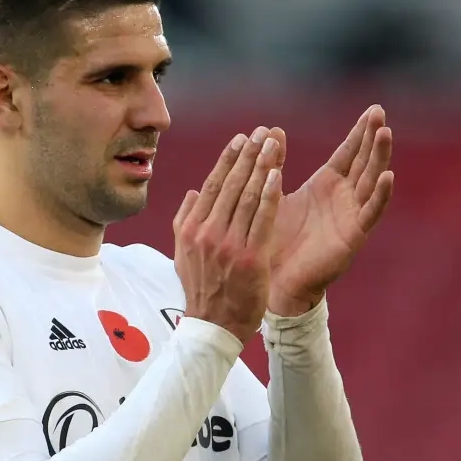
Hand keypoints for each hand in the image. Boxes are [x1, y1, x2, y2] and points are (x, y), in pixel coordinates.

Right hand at [174, 127, 284, 343]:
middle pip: (230, 184)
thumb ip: (185, 221)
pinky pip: (261, 219)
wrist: (213, 328)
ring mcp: (228, 245)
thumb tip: (191, 192)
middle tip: (262, 132)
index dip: (228, 160)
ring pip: (246, 196)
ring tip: (273, 144)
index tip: (241, 139)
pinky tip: (278, 174)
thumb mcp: (182, 255)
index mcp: (190, 229)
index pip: (210, 185)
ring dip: (262, 166)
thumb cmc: (203, 291)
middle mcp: (207, 233)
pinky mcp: (250, 258)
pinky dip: (269, 194)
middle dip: (248, 154)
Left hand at [267, 105, 394, 315]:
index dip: (361, 132)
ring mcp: (351, 215)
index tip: (374, 110)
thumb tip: (272, 130)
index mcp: (327, 185)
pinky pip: (371, 212)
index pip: (349, 152)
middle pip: (364, 161)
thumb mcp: (273, 193)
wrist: (275, 279)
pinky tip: (388, 176)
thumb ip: (274, 163)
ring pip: (371, 181)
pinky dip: (381, 195)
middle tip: (380, 112)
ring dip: (379, 157)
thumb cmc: (275, 239)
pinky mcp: (353, 235)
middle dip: (373, 137)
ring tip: (385, 133)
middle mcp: (344, 197)